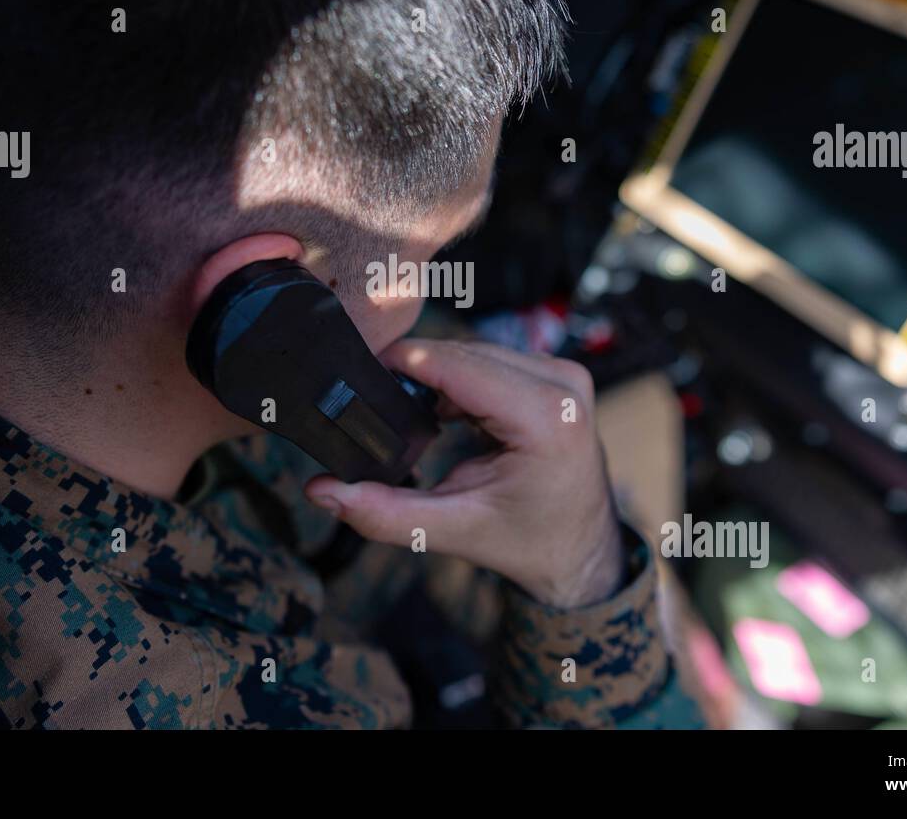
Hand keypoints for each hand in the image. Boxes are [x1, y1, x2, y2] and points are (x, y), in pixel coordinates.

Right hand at [304, 339, 623, 608]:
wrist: (582, 554)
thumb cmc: (533, 544)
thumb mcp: (456, 530)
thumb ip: (386, 512)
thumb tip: (324, 491)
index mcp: (549, 420)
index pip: (461, 366)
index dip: (407, 360)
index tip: (361, 362)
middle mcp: (563, 387)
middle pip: (466, 354)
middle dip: (417, 371)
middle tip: (371, 395)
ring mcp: (564, 377)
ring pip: (477, 352)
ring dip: (439, 376)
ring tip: (406, 411)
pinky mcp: (557, 378)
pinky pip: (494, 361)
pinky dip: (460, 381)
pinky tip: (442, 414)